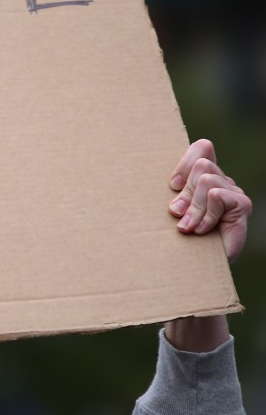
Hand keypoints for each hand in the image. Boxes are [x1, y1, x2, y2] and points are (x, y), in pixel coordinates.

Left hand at [168, 139, 250, 262]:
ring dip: (193, 206)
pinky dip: (205, 215)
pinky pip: (216, 195)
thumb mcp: (174, 210)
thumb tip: (172, 185)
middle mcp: (222, 182)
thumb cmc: (181, 237)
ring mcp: (234, 192)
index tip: (172, 185)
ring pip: (206, 179)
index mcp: (205, 177)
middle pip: (202, 164)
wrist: (198, 267)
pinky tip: (202, 230)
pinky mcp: (242, 205)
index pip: (203, 148)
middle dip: (185, 191)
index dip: (185, 162)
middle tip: (177, 213)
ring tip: (188, 226)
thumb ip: (175, 192)